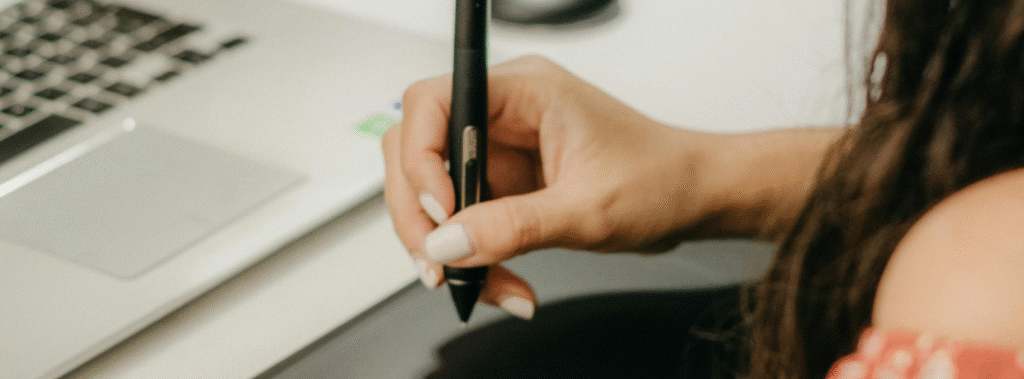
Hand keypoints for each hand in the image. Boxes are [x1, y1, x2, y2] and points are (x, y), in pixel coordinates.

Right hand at [383, 55, 712, 318]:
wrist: (692, 199)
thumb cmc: (660, 178)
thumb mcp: (588, 209)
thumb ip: (513, 226)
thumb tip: (448, 244)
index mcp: (523, 90)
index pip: (434, 103)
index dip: (421, 156)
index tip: (443, 208)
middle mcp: (503, 113)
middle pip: (417, 150)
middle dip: (422, 215)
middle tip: (442, 264)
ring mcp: (499, 150)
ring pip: (433, 193)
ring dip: (446, 247)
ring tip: (483, 284)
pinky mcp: (503, 184)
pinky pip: (462, 222)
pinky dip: (472, 258)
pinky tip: (501, 282)